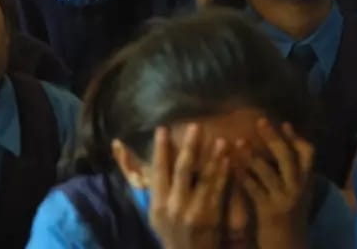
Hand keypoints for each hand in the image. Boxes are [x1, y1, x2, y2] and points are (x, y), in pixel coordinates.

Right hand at [148, 124, 230, 248]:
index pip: (158, 170)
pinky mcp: (211, 217)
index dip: (160, 149)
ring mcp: (194, 212)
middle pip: (182, 170)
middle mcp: (174, 206)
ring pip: (204, 179)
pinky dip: (223, 174)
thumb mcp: (154, 213)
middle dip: (189, 146)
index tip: (163, 129)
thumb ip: (148, 186)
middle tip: (195, 126)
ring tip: (220, 139)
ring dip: (213, 157)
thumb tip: (128, 160)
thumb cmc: (169, 232)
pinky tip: (228, 160)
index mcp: (158, 203)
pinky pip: (218, 191)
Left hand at [239, 120, 312, 248]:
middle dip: (273, 138)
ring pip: (268, 171)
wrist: (289, 248)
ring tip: (238, 141)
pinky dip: (242, 176)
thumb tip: (280, 151)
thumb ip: (292, 176)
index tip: (284, 123)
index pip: (308, 154)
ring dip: (251, 155)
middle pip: (288, 157)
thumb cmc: (289, 220)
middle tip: (259, 121)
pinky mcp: (268, 211)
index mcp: (306, 183)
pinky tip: (231, 166)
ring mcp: (284, 199)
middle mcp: (298, 189)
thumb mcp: (298, 196)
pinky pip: (253, 189)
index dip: (296, 138)